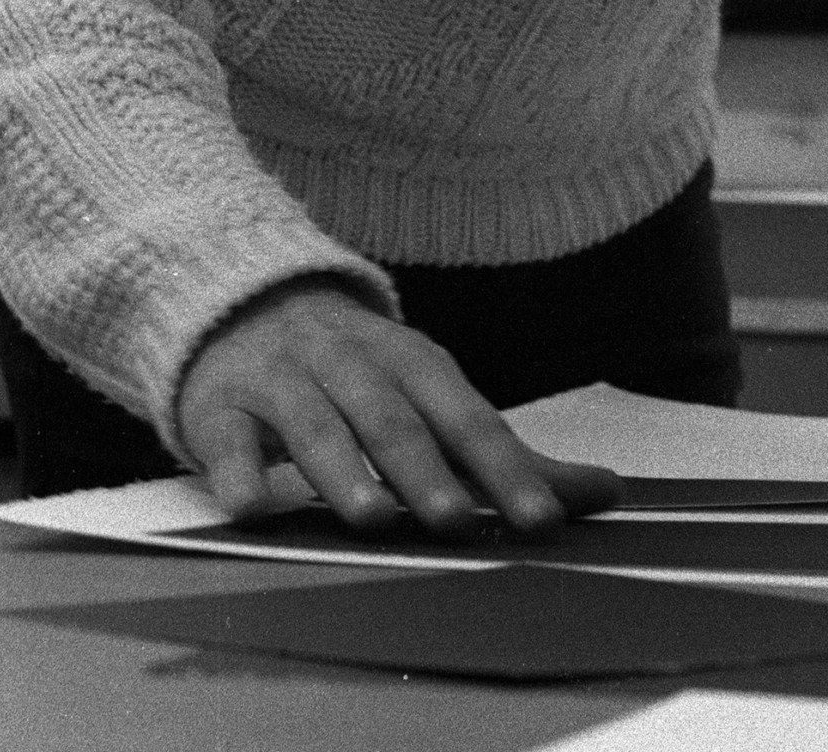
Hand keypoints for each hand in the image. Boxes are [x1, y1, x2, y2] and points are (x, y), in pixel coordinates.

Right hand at [177, 278, 624, 535]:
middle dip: (426, 470)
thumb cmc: (358, 371)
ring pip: (316, 424)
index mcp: (414, 363)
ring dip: (343, 470)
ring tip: (370, 517)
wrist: (245, 304)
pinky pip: (225, 438)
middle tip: (455, 521)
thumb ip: (507, 451)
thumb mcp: (431, 395)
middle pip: (394, 418)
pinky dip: (237, 470)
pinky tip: (250, 507)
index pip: (469, 418)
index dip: (505, 469)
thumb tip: (607, 492)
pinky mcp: (220, 404)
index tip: (540, 518)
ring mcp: (284, 380)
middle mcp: (353, 364)